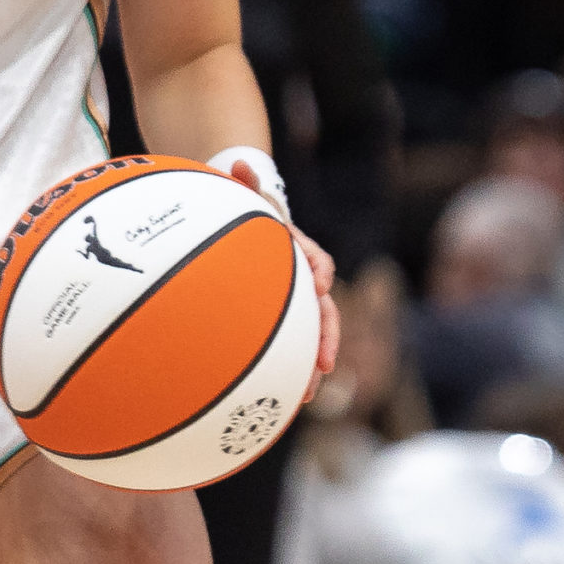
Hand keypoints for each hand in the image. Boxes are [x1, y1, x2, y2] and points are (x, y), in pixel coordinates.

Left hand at [218, 156, 338, 399]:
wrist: (237, 222)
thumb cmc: (239, 211)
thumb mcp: (239, 195)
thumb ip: (242, 181)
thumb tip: (241, 163)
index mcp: (296, 251)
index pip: (318, 262)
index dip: (320, 273)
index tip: (319, 286)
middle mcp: (300, 279)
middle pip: (322, 312)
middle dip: (326, 338)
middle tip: (324, 365)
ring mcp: (289, 302)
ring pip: (308, 337)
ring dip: (309, 365)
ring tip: (306, 396)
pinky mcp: (275, 318)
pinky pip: (283, 346)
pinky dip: (282, 370)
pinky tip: (270, 400)